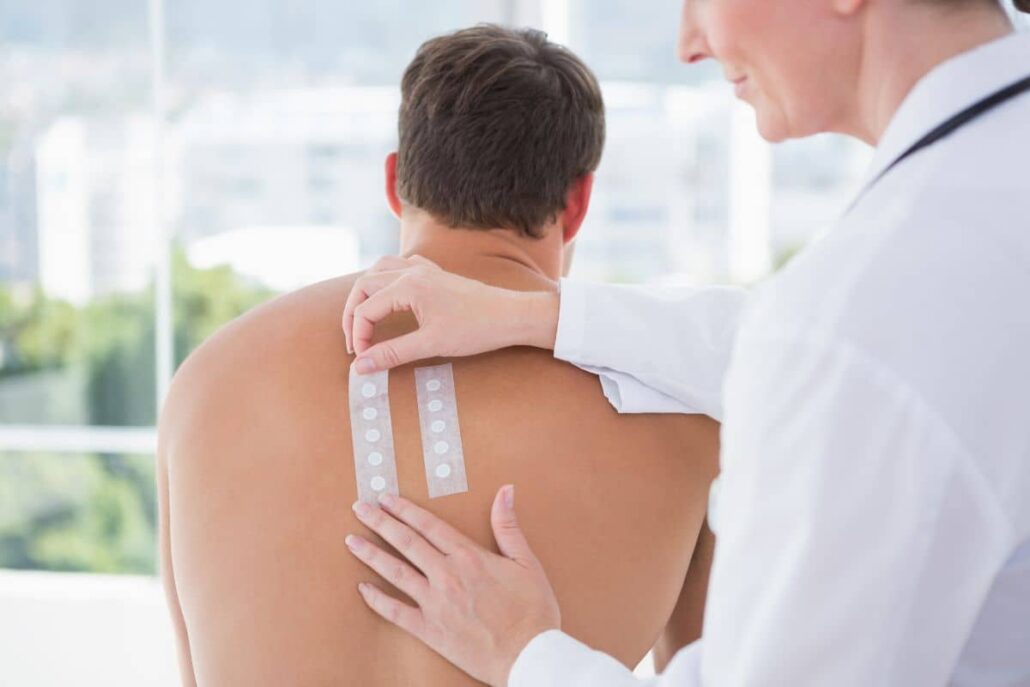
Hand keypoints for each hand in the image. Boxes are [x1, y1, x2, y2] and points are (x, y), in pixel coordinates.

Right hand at [341, 255, 559, 371]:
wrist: (511, 316)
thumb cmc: (476, 329)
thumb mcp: (431, 345)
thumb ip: (392, 354)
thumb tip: (362, 367)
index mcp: (408, 286)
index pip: (366, 308)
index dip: (358, 335)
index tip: (362, 359)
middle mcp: (412, 272)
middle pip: (365, 284)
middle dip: (353, 313)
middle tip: (354, 341)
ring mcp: (425, 270)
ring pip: (380, 270)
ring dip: (366, 292)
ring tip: (363, 317)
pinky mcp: (436, 274)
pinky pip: (401, 266)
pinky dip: (387, 279)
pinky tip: (390, 296)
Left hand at [345, 486, 560, 686]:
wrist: (529, 655)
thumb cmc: (532, 610)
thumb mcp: (526, 562)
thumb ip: (508, 526)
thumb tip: (505, 490)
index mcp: (469, 556)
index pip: (429, 526)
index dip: (405, 510)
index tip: (386, 499)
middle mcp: (446, 575)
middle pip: (406, 542)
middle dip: (380, 522)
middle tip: (359, 508)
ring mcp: (435, 603)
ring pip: (395, 572)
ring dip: (371, 554)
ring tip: (351, 540)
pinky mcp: (429, 630)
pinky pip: (396, 612)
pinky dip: (377, 600)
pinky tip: (362, 588)